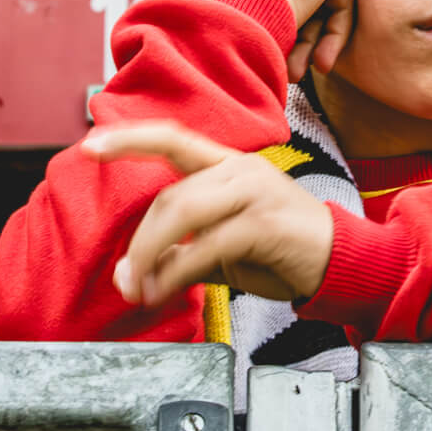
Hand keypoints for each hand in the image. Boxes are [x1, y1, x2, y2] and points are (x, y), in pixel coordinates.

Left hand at [82, 120, 333, 306]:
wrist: (341, 263)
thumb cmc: (283, 252)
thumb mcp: (225, 248)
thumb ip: (184, 251)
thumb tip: (132, 274)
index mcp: (229, 166)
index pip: (172, 140)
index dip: (130, 140)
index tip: (90, 145)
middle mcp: (241, 169)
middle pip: (170, 195)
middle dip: (139, 242)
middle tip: (125, 281)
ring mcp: (256, 191)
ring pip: (182, 212)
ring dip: (150, 255)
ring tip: (139, 288)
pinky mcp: (265, 223)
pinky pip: (207, 244)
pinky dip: (177, 271)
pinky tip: (165, 290)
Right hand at [223, 0, 353, 81]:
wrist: (242, 3)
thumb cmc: (226, 15)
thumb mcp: (229, 8)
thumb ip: (250, 8)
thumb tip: (256, 37)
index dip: (276, 17)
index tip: (269, 45)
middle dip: (294, 35)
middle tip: (288, 71)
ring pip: (317, 2)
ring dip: (310, 43)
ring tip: (297, 74)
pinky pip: (339, 1)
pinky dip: (333, 34)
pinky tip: (320, 63)